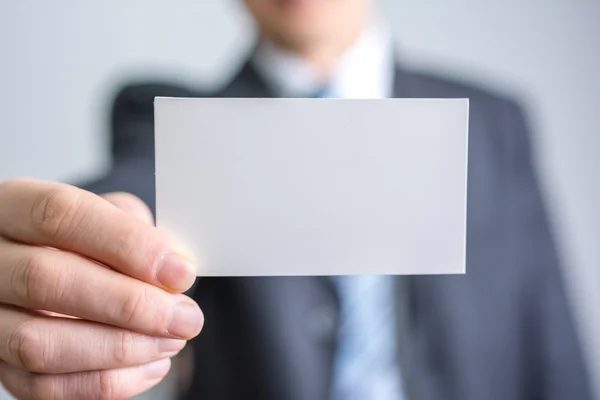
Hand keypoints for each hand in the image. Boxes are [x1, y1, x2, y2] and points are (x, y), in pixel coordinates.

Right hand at [0, 178, 202, 398]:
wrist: (51, 265)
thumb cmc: (88, 239)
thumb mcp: (108, 213)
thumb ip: (136, 230)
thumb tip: (173, 267)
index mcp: (13, 207)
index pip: (60, 215)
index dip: (127, 244)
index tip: (181, 272)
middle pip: (45, 280)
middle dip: (130, 305)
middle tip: (185, 317)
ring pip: (37, 343)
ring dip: (119, 349)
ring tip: (171, 341)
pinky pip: (41, 387)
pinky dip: (104, 383)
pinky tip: (149, 364)